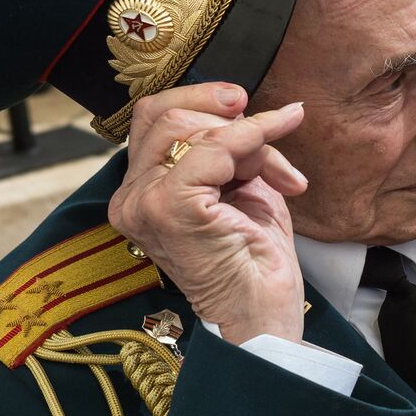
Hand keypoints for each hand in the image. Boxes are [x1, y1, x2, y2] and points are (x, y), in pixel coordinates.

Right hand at [107, 83, 310, 344]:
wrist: (263, 316)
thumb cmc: (255, 261)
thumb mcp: (242, 186)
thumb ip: (230, 146)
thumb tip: (239, 104)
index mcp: (141, 191)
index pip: (154, 117)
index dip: (200, 99)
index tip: (243, 103)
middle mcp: (131, 197)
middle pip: (168, 114)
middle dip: (229, 121)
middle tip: (269, 144)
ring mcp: (144, 203)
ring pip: (187, 127)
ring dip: (248, 139)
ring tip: (279, 177)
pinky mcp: (169, 209)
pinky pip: (214, 150)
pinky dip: (256, 143)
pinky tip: (285, 172)